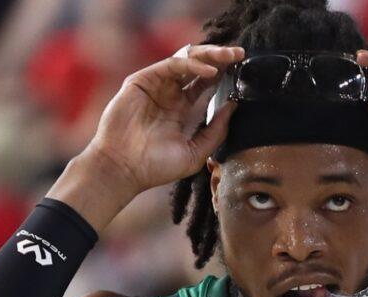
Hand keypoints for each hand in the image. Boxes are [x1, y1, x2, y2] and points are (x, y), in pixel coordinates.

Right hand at [92, 44, 244, 192]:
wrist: (124, 170)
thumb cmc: (155, 167)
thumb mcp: (196, 152)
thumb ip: (216, 131)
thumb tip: (233, 106)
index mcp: (181, 108)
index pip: (205, 83)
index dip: (223, 73)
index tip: (242, 68)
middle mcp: (168, 93)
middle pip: (198, 66)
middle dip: (220, 58)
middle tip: (240, 54)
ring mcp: (155, 85)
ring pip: (185, 59)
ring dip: (209, 55)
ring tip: (229, 57)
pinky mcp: (142, 81)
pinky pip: (171, 65)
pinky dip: (192, 65)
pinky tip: (210, 72)